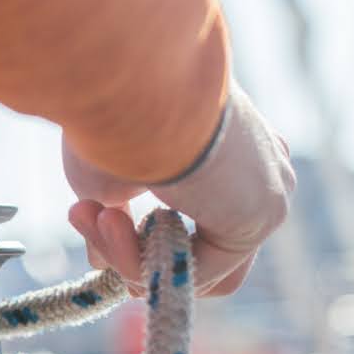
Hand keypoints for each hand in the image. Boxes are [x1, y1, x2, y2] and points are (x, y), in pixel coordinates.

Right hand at [64, 81, 294, 296]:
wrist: (131, 82)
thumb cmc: (110, 112)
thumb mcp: (105, 173)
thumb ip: (113, 216)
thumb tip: (100, 262)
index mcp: (229, 141)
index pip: (197, 213)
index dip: (142, 237)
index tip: (89, 214)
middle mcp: (259, 164)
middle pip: (200, 248)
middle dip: (134, 252)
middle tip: (86, 217)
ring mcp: (267, 187)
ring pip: (197, 264)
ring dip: (133, 258)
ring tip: (96, 218)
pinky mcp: (263, 213)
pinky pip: (201, 271)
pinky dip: (148, 262)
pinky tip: (112, 224)